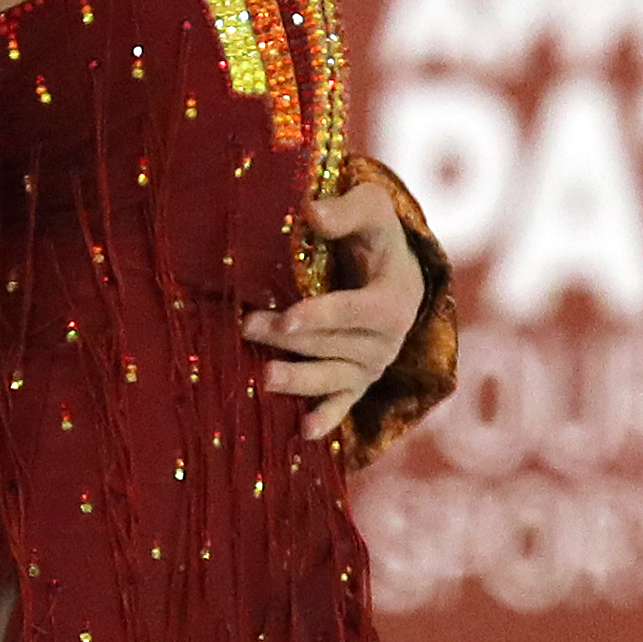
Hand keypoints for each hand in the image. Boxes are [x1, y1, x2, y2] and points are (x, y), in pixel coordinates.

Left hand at [242, 177, 424, 441]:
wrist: (395, 272)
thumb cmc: (376, 235)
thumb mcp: (370, 208)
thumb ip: (346, 210)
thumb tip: (310, 213)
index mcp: (394, 300)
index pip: (357, 312)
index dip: (322, 315)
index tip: (287, 318)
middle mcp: (388, 341)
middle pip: (335, 345)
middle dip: (291, 340)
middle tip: (246, 327)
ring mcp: (372, 366)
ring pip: (333, 378)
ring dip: (299, 380)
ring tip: (263, 378)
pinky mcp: (357, 384)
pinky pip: (342, 405)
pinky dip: (326, 420)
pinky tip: (303, 433)